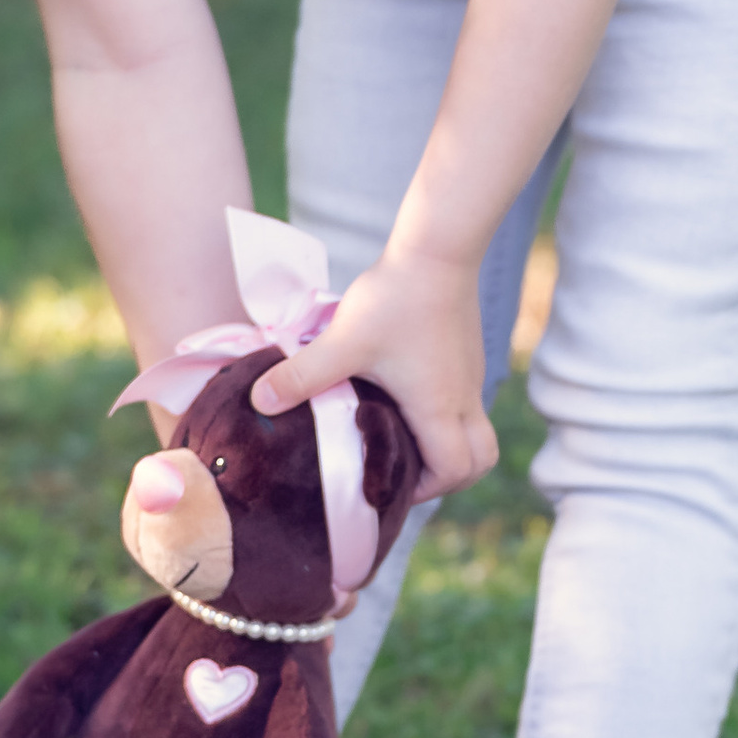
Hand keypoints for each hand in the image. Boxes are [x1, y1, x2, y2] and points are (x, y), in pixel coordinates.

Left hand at [251, 250, 493, 502]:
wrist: (437, 249)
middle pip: (479, 460)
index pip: (456, 469)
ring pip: (476, 432)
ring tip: (402, 438)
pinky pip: (467, 404)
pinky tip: (403, 397)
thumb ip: (301, 375)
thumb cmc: (395, 298)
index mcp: (439, 406)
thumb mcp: (342, 341)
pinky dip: (445, 418)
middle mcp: (464, 397)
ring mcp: (470, 377)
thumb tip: (258, 403)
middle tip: (405, 469)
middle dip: (447, 477)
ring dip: (447, 446)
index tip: (390, 479)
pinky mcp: (466, 357)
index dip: (428, 488)